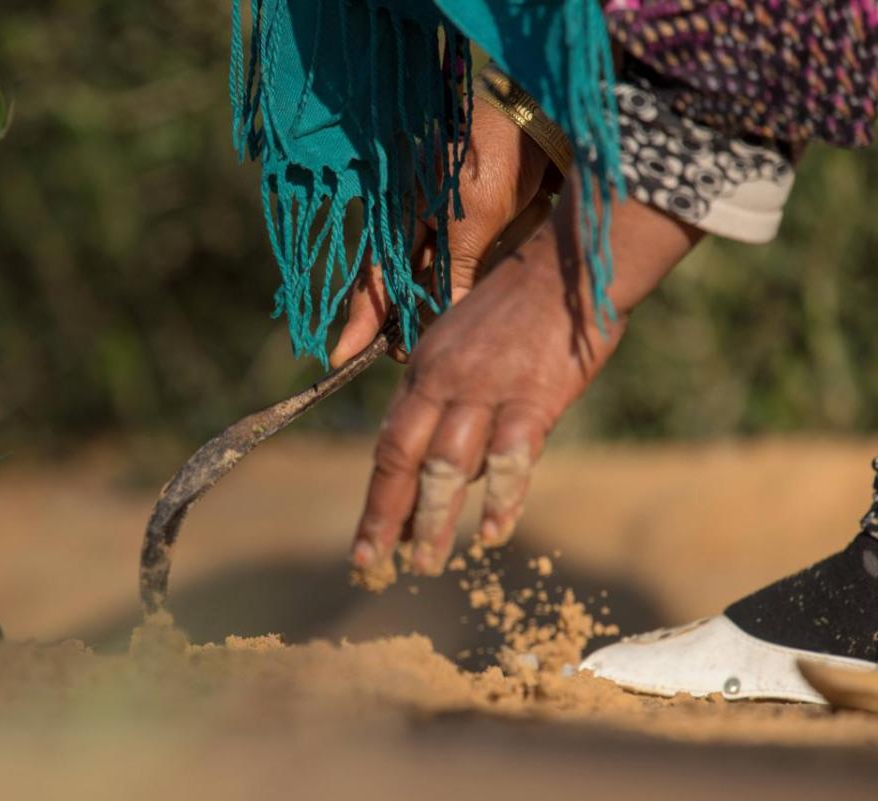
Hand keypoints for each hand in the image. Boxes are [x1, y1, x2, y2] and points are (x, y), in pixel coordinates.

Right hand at [330, 101, 553, 368]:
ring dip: (421, 318)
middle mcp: (413, 227)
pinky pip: (452, 277)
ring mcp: (440, 231)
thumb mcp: (472, 222)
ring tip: (416, 352)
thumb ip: (456, 273)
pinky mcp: (470, 235)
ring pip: (422, 287)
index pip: (374, 280)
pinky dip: (450, 300)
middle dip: (393, 326)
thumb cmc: (494, 160)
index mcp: (400, 217)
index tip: (340, 358)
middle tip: (400, 360)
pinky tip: (450, 323)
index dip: (359, 321)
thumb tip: (444, 322)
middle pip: (393, 288)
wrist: (536, 123)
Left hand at [351, 195, 701, 579]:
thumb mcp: (459, 342)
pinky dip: (500, 498)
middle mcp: (443, 381)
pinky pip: (510, 457)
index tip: (366, 543)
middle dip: (386, 518)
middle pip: (402, 460)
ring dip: (434, 520)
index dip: (378, 498)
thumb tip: (442, 465)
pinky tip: (491, 534)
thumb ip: (443, 398)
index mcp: (422, 370)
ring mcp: (486, 389)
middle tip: (373, 566)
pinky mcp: (533, 397)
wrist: (569, 267)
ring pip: (446, 466)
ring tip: (425, 564)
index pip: (388, 445)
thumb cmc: (518, 310)